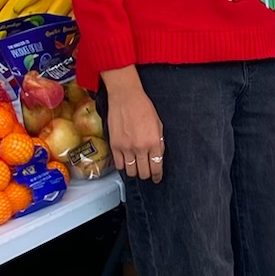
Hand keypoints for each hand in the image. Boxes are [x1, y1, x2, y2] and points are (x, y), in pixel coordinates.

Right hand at [100, 67, 163, 182]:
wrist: (126, 97)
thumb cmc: (143, 107)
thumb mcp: (158, 124)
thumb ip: (159, 142)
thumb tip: (158, 156)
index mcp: (154, 142)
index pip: (156, 167)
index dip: (157, 175)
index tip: (157, 178)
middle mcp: (140, 148)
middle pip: (144, 173)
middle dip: (147, 174)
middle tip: (147, 172)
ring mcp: (126, 148)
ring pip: (131, 171)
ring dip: (135, 171)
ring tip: (136, 167)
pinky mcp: (115, 146)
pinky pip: (119, 164)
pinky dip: (123, 166)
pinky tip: (126, 162)